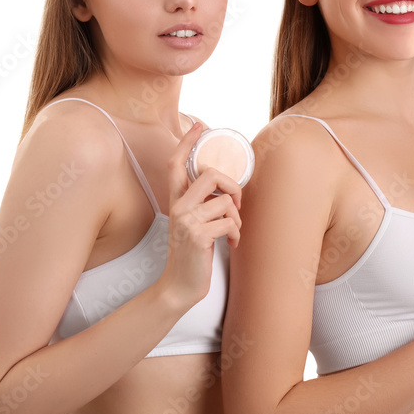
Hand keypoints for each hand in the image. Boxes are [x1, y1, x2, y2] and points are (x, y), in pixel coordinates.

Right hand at [159, 123, 242, 310]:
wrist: (179, 287)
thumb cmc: (191, 254)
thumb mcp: (192, 224)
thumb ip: (203, 205)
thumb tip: (229, 190)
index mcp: (176, 201)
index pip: (176, 164)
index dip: (187, 142)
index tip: (199, 125)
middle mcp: (178, 207)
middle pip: (212, 174)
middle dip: (234, 187)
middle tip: (238, 205)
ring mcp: (187, 221)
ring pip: (226, 201)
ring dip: (237, 219)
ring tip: (232, 233)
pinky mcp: (198, 236)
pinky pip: (230, 223)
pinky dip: (236, 235)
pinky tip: (230, 245)